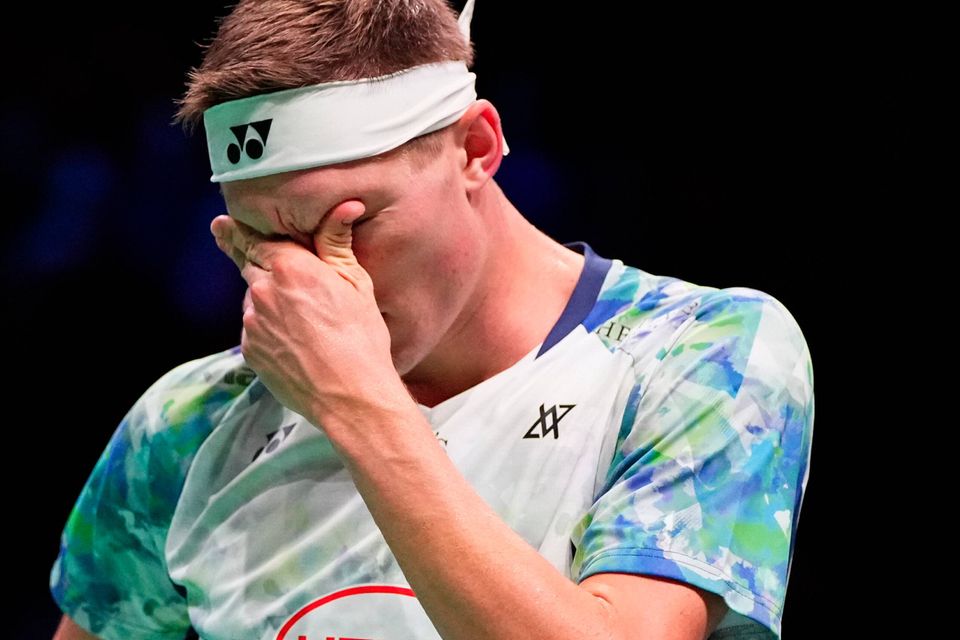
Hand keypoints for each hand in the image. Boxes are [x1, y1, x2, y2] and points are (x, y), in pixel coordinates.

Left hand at [210, 201, 401, 426]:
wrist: (351, 395)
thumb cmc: (361, 338)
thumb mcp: (356, 284)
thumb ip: (337, 243)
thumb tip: (345, 205)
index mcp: (290, 267)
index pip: (256, 239)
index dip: (239, 231)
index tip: (221, 224)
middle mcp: (262, 291)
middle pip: (248, 265)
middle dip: (246, 257)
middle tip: (233, 245)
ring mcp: (252, 324)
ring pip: (253, 300)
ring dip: (265, 299)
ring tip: (298, 317)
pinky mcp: (250, 352)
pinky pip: (254, 330)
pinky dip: (267, 329)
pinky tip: (294, 340)